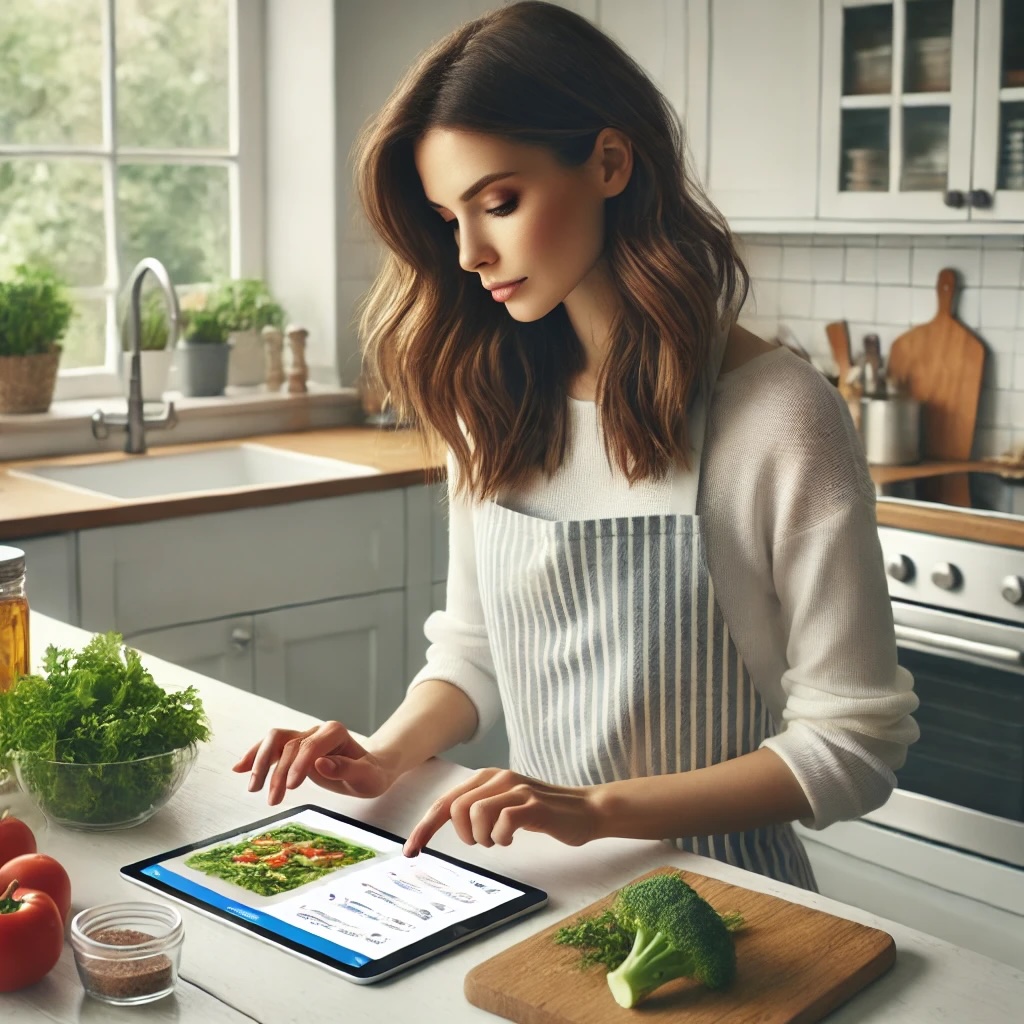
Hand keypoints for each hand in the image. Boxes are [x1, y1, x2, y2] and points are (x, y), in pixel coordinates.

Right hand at [232, 720, 396, 805]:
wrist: (370, 771)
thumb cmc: (370, 774)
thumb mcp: (367, 776)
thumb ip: (347, 769)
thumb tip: (321, 764)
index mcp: (335, 733)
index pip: (310, 745)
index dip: (298, 764)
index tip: (290, 787)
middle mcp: (317, 731)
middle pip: (288, 743)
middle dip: (277, 771)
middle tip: (272, 799)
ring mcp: (304, 738)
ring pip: (275, 741)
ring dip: (260, 762)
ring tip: (252, 787)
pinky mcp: (295, 749)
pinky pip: (271, 748)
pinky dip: (255, 756)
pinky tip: (239, 768)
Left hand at [403, 768, 602, 855]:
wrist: (586, 810)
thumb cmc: (542, 813)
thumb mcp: (505, 805)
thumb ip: (479, 808)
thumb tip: (445, 822)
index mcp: (488, 778)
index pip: (445, 802)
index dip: (424, 827)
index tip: (411, 851)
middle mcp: (499, 778)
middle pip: (456, 808)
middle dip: (463, 835)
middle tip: (483, 842)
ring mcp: (517, 790)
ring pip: (475, 815)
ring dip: (483, 838)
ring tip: (499, 840)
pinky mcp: (533, 805)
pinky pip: (502, 823)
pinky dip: (502, 837)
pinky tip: (513, 837)